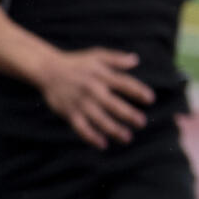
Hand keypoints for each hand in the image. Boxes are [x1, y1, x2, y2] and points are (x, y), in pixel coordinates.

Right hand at [37, 48, 154, 148]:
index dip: (138, 91)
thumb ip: (116, 58)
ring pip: (99, 119)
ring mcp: (81, 103)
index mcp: (102, 75)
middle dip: (129, 114)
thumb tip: (136, 60)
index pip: (124, 83)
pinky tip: (103, 144)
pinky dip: (91, 137)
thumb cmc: (77, 62)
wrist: (48, 70)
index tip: (151, 99)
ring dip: (114, 129)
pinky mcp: (70, 113)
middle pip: (114, 104)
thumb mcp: (97, 55)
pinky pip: (81, 128)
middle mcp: (93, 90)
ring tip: (127, 138)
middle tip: (142, 123)